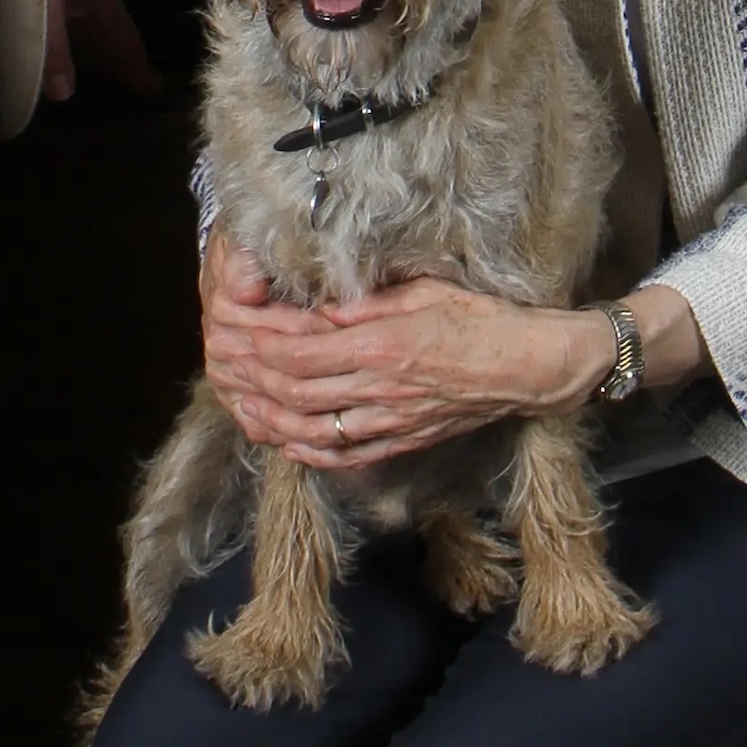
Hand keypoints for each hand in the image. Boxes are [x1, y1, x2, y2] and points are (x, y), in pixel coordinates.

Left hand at [43, 0, 156, 103]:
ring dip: (99, 59)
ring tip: (105, 84)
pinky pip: (73, 30)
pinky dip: (76, 49)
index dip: (139, 68)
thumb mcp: (46, 4)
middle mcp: (95, 1)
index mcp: (102, 1)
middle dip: (122, 67)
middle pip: (113, 41)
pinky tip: (66, 61)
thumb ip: (53, 48)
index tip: (155, 93)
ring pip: (93, 36)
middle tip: (134, 96)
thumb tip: (65, 94)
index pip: (127, 42)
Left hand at [205, 265, 615, 472]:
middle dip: (249, 378)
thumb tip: (316, 307)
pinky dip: (303, 451)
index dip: (259, 344)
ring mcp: (387, 422)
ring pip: (309, 429)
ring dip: (265, 418)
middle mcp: (378, 389)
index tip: (234, 328)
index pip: (301, 351)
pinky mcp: (399, 441)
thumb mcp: (421, 291)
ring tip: (236, 402)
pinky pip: (340, 454)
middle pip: (294, 392)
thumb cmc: (480, 318)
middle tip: (219, 363)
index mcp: (382, 346)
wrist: (526, 367)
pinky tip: (282, 440)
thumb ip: (366, 304)